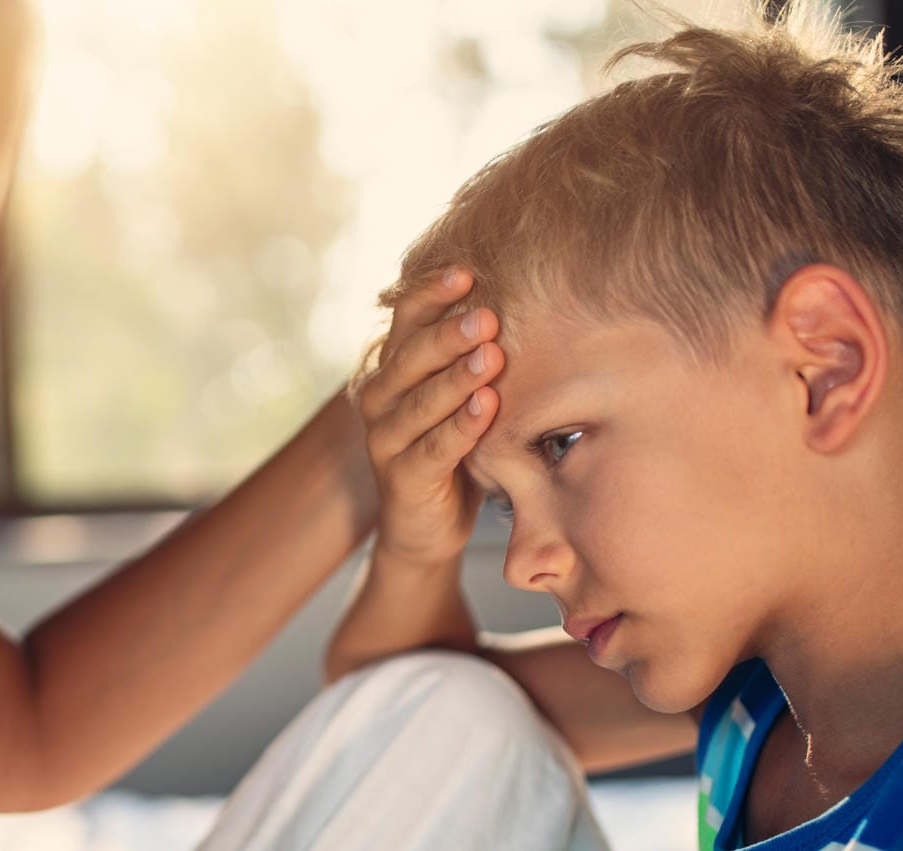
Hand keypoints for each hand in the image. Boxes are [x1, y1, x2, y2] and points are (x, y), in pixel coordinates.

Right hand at [351, 270, 502, 566]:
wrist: (426, 526)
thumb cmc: (452, 448)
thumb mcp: (457, 395)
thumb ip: (471, 353)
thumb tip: (521, 294)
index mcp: (393, 367)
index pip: (406, 318)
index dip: (432, 293)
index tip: (468, 272)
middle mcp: (381, 397)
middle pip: (412, 356)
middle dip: (450, 334)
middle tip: (488, 316)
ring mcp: (386, 439)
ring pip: (421, 401)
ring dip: (457, 377)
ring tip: (491, 355)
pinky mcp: (402, 479)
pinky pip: (433, 448)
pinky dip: (461, 427)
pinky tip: (487, 407)